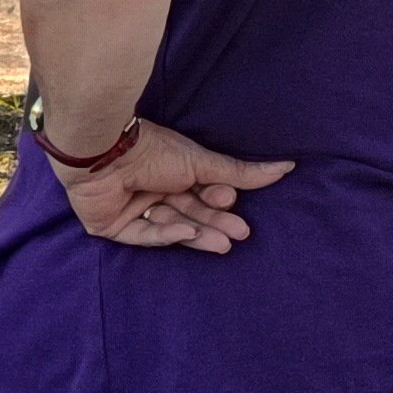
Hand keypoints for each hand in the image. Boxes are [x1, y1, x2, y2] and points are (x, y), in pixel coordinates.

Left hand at [58, 120, 293, 251]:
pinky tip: (186, 232)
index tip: (229, 200)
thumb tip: (287, 167)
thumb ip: (241, 173)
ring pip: (169, 228)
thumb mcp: (202, 163)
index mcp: (169, 172)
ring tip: (223, 243)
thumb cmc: (153, 149)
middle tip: (240, 234)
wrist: (105, 149)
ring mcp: (129, 209)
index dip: (216, 200)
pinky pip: (142, 236)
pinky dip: (165, 235)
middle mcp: (150, 190)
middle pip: (188, 214)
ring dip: (197, 234)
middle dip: (214, 224)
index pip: (199, 195)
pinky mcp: (109, 225)